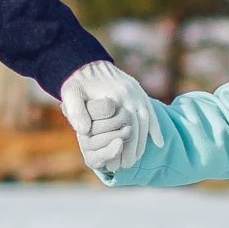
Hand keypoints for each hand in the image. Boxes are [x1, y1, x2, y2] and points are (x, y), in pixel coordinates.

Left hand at [59, 61, 156, 176]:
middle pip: (139, 125)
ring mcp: (135, 91)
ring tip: (138, 157)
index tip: (120, 163)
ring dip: (144, 140)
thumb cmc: (75, 81)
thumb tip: (84, 131)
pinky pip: (149, 110)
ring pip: (146, 119)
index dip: (125, 146)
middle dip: (135, 147)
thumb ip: (75, 111)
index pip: (127, 126)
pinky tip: (158, 142)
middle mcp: (130, 92)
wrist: (83, 62)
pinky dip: (154, 127)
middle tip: (128, 165)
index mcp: (116, 95)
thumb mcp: (70, 94)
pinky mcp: (136, 90)